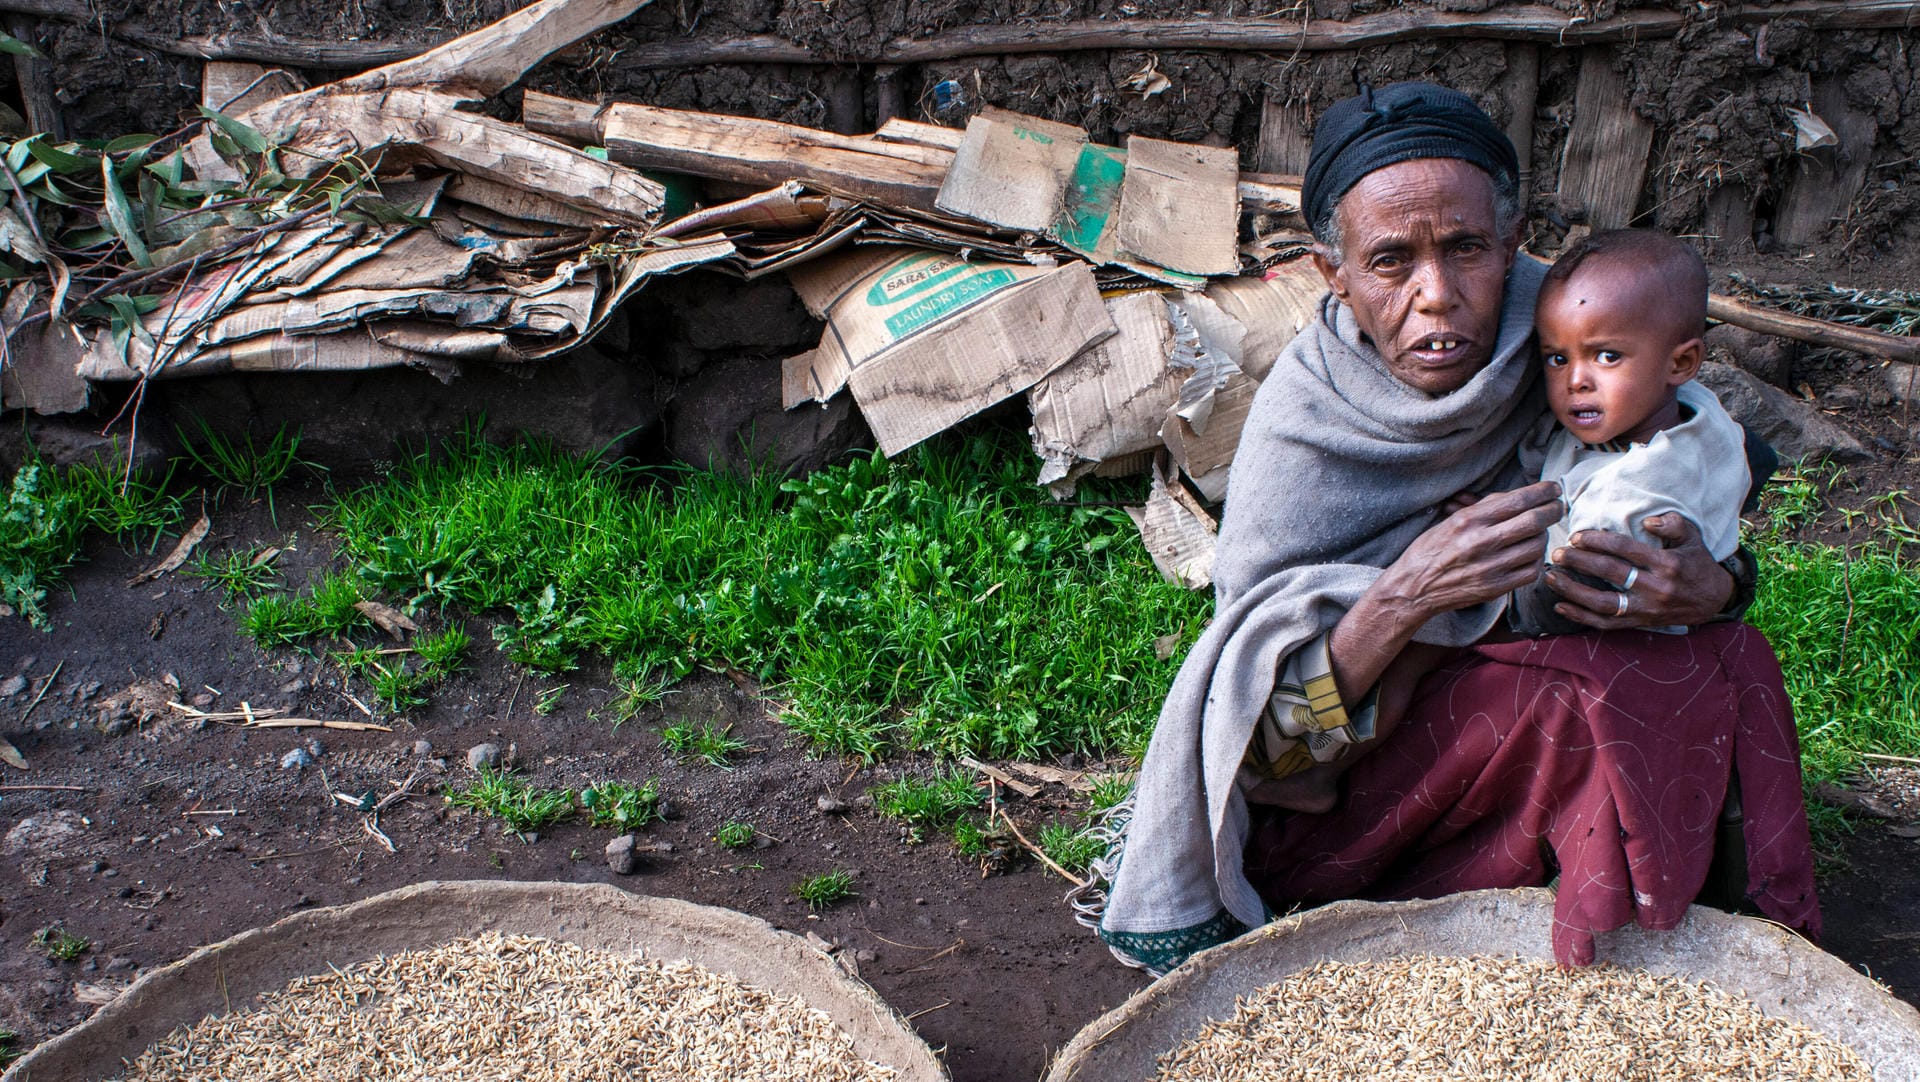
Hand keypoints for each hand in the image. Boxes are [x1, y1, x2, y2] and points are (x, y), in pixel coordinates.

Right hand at [1377, 481, 1563, 618]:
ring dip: (1544, 535)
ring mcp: (1490, 568)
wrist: (1413, 588)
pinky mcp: (1495, 588)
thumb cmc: (1431, 549)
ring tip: (1539, 532)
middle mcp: (1481, 542)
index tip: (1553, 489)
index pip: (1518, 500)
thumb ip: (1485, 508)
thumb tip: (1520, 496)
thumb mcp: (1451, 519)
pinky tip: (1530, 553)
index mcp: (1469, 520)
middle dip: (1553, 511)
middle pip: (1534, 521)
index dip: (1543, 492)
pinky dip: (1536, 559)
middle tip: (1557, 507)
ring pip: (1537, 545)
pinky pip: (1531, 570)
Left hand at [1545, 512, 1734, 628]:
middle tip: (1558, 553)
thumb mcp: (1693, 538)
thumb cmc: (1697, 563)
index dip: (1598, 541)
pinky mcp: (1640, 623)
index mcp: (1667, 564)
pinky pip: (1607, 624)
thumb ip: (1673, 524)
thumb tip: (1648, 521)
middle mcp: (1655, 588)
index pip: (1625, 550)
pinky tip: (1560, 606)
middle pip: (1610, 574)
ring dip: (1573, 591)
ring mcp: (1647, 609)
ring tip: (1551, 578)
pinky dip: (1581, 617)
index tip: (1576, 536)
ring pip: (1604, 603)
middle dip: (1580, 562)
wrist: (1714, 600)